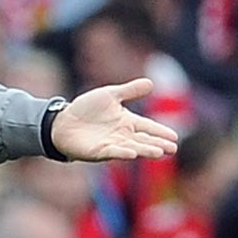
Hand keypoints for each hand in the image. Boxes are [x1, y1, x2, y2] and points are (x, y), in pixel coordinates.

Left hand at [49, 78, 179, 161]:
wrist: (63, 121)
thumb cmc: (86, 109)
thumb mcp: (110, 95)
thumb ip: (130, 91)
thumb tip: (151, 83)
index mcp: (127, 122)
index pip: (148, 127)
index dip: (161, 131)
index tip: (175, 136)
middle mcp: (122, 135)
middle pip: (144, 140)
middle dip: (158, 144)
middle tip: (172, 149)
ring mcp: (111, 144)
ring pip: (132, 148)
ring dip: (145, 150)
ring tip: (159, 152)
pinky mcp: (98, 151)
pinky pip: (112, 152)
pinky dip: (122, 153)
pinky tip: (132, 153)